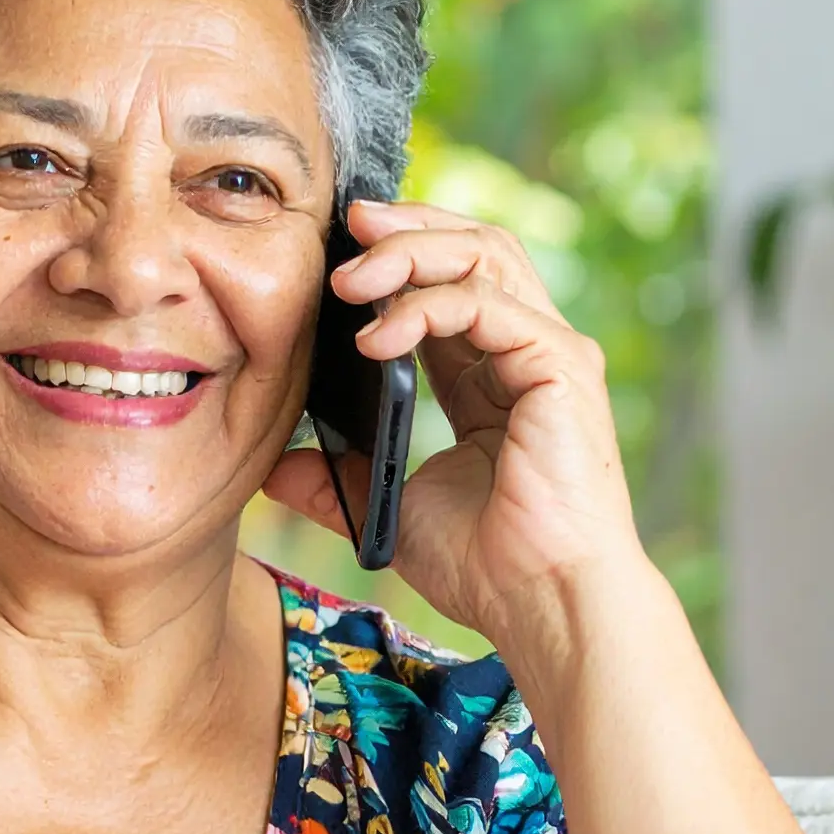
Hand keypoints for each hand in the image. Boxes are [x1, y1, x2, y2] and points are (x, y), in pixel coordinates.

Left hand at [263, 201, 644, 645]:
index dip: (396, 253)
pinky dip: (428, 307)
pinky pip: (490, 305)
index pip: (448, 280)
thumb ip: (334, 480)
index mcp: (490, 374)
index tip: (336, 247)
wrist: (540, 606)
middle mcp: (527, 350)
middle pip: (473, 246)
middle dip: (405, 227)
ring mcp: (550, 353)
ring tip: (348, 279)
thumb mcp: (389, 509)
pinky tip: (376, 337)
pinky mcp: (561, 367)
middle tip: (344, 227)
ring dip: (410, 253)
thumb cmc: (487, 566)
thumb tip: (272, 467)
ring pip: (485, 254)